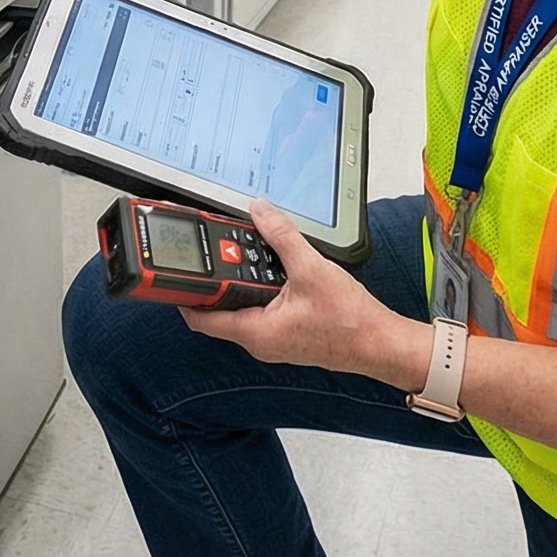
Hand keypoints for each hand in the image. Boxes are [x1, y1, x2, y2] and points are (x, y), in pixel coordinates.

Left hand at [183, 202, 423, 387]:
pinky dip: (262, 289)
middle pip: (219, 309)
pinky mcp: (286, 333)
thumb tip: (260, 211)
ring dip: (242, 282)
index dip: (184, 292)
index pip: (200, 317)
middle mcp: (258, 341)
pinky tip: (275, 269)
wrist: (378, 344)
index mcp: (255, 332)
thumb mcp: (312, 269)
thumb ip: (282, 237)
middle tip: (218, 247)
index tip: (177, 268)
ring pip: (242, 307)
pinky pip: (262, 309)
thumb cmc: (349, 321)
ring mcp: (273, 339)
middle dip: (218, 278)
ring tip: (248, 252)